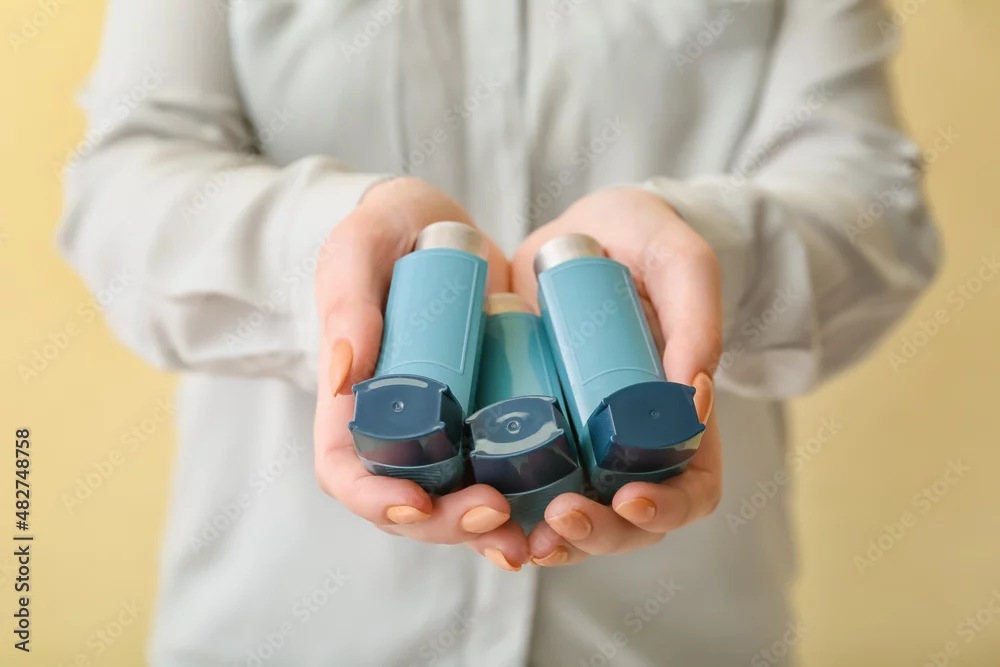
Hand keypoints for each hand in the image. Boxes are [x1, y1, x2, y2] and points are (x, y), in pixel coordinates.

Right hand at [312, 178, 529, 569]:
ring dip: (490, 531)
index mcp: (349, 400)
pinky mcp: (487, 419)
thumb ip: (345, 299)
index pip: (345, 471)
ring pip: (457, 500)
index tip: (417, 502)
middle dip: (447, 523)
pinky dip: (528, 502)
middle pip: (408, 502)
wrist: (436, 225)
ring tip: (536, 534)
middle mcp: (396, 429)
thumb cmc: (384, 231)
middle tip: (498, 513)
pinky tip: (561, 508)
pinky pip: (502, 472)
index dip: (375, 498)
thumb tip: (344, 377)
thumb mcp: (358, 249)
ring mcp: (443, 430)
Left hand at [510, 187, 722, 565]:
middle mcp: (629, 446)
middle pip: (625, 521)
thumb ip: (698, 317)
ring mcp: (577, 445)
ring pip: (567, 517)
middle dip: (597, 534)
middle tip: (561, 516)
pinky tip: (474, 509)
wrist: (581, 232)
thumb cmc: (646, 240)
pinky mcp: (530, 431)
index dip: (666, 510)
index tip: (630, 498)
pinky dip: (498, 509)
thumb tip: (695, 399)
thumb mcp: (681, 262)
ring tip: (515, 537)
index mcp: (681, 422)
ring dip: (544, 539)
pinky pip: (518, 485)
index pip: (690, 491)